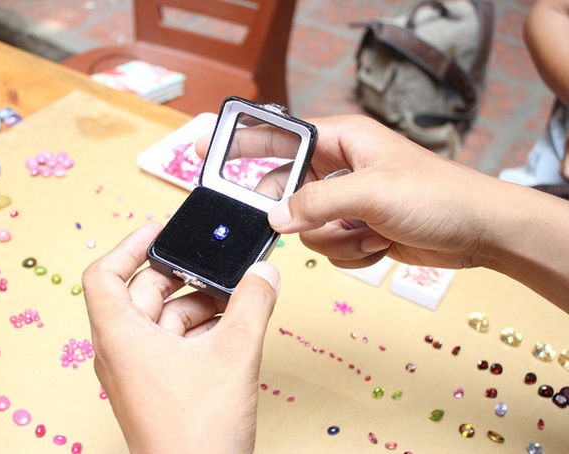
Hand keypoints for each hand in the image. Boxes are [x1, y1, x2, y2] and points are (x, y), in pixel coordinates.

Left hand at [82, 222, 279, 452]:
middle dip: (184, 278)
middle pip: (144, 293)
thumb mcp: (233, 355)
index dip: (129, 246)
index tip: (158, 231)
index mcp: (121, 336)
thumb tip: (262, 273)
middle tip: (219, 267)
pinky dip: (200, 331)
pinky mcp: (156, 387)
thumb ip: (252, 305)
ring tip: (238, 301)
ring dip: (199, 306)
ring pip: (164, 320)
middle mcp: (121, 350)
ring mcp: (138, 371)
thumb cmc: (196, 433)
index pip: (104, 275)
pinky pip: (173, 344)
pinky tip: (233, 329)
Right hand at [197, 115, 500, 269]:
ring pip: (306, 227)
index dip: (243, 141)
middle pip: (286, 190)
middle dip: (298, 214)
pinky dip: (351, 253)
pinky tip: (380, 244)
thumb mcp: (372, 193)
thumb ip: (316, 202)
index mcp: (342, 139)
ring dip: (334, 239)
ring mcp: (347, 201)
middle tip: (315, 221)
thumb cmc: (437, 196)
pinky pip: (329, 247)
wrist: (479, 232)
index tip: (205, 148)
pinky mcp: (357, 228)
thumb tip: (274, 217)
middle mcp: (340, 167)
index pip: (279, 136)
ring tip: (370, 231)